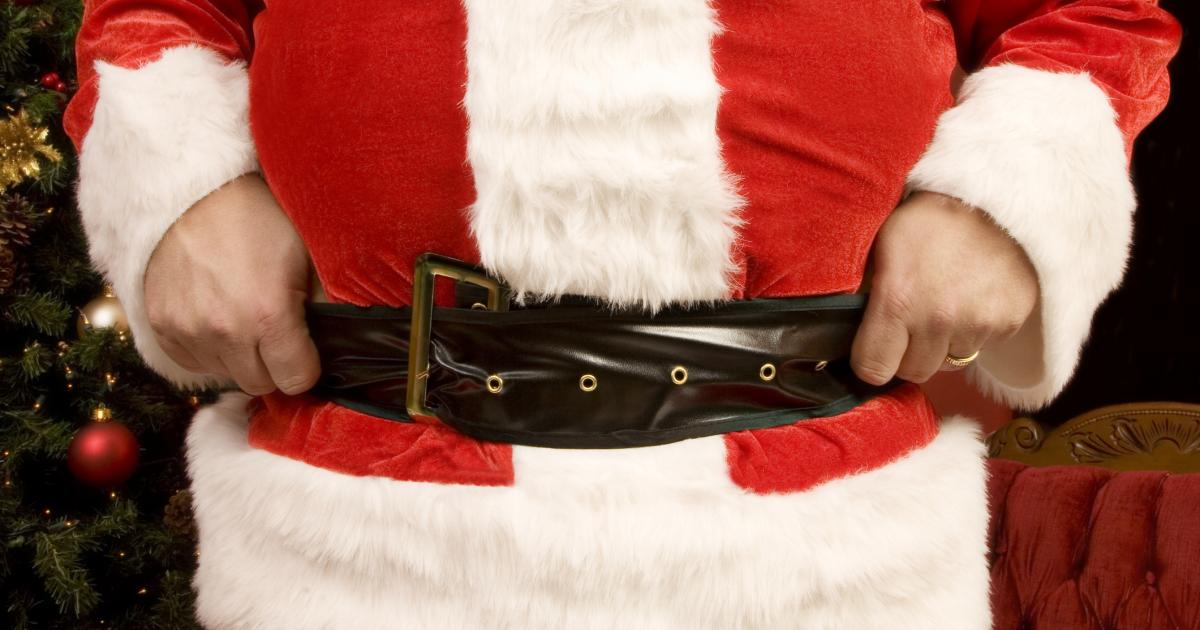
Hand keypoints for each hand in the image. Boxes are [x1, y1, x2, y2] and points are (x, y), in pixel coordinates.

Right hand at [143, 173, 319, 394]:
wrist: (193, 191)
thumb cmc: (260, 217)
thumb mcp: (307, 254)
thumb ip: (327, 304)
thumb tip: (345, 340)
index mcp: (269, 316)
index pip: (297, 380)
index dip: (308, 366)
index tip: (308, 349)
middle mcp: (226, 332)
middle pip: (262, 385)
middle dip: (275, 364)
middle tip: (278, 333)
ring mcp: (188, 332)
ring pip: (227, 376)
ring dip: (240, 358)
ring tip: (245, 319)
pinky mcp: (161, 327)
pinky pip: (193, 363)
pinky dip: (209, 350)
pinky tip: (218, 318)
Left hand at [850, 191, 1038, 384]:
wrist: (990, 194)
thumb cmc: (924, 219)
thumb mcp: (878, 248)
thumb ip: (862, 294)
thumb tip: (840, 333)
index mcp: (898, 301)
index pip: (873, 369)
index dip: (870, 362)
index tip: (873, 349)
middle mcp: (939, 319)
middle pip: (914, 372)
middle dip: (907, 355)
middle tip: (910, 324)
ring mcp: (979, 323)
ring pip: (950, 361)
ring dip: (943, 342)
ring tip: (944, 303)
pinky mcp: (1010, 320)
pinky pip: (983, 345)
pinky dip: (974, 330)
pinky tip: (971, 296)